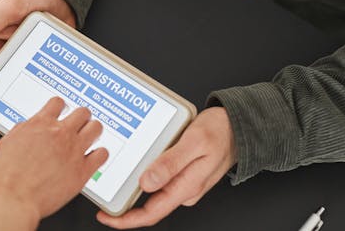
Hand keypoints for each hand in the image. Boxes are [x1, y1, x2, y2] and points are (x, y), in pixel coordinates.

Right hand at [0, 0, 74, 117]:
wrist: (59, 0)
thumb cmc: (29, 0)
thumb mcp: (7, 9)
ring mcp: (16, 62)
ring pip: (8, 86)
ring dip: (10, 99)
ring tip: (17, 110)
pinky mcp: (33, 65)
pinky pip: (28, 82)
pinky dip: (29, 92)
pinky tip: (36, 100)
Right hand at [0, 97, 108, 230]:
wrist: (12, 198)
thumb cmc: (5, 175)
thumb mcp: (7, 142)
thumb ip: (22, 131)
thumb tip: (27, 128)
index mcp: (40, 124)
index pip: (58, 103)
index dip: (60, 106)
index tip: (61, 110)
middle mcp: (60, 134)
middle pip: (82, 112)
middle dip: (81, 117)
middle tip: (79, 123)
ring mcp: (74, 151)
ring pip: (96, 128)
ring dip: (93, 131)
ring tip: (90, 136)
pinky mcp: (82, 171)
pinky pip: (102, 155)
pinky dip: (100, 154)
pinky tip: (95, 157)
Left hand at [97, 107, 236, 228]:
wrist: (239, 126)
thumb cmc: (220, 132)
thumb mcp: (194, 142)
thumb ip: (170, 163)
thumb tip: (147, 183)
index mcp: (186, 186)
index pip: (152, 213)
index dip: (127, 219)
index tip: (107, 216)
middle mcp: (185, 189)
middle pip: (149, 205)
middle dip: (126, 203)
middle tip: (105, 192)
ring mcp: (184, 182)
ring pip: (153, 191)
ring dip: (134, 187)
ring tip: (116, 176)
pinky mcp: (183, 173)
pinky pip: (159, 178)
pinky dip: (145, 174)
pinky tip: (136, 163)